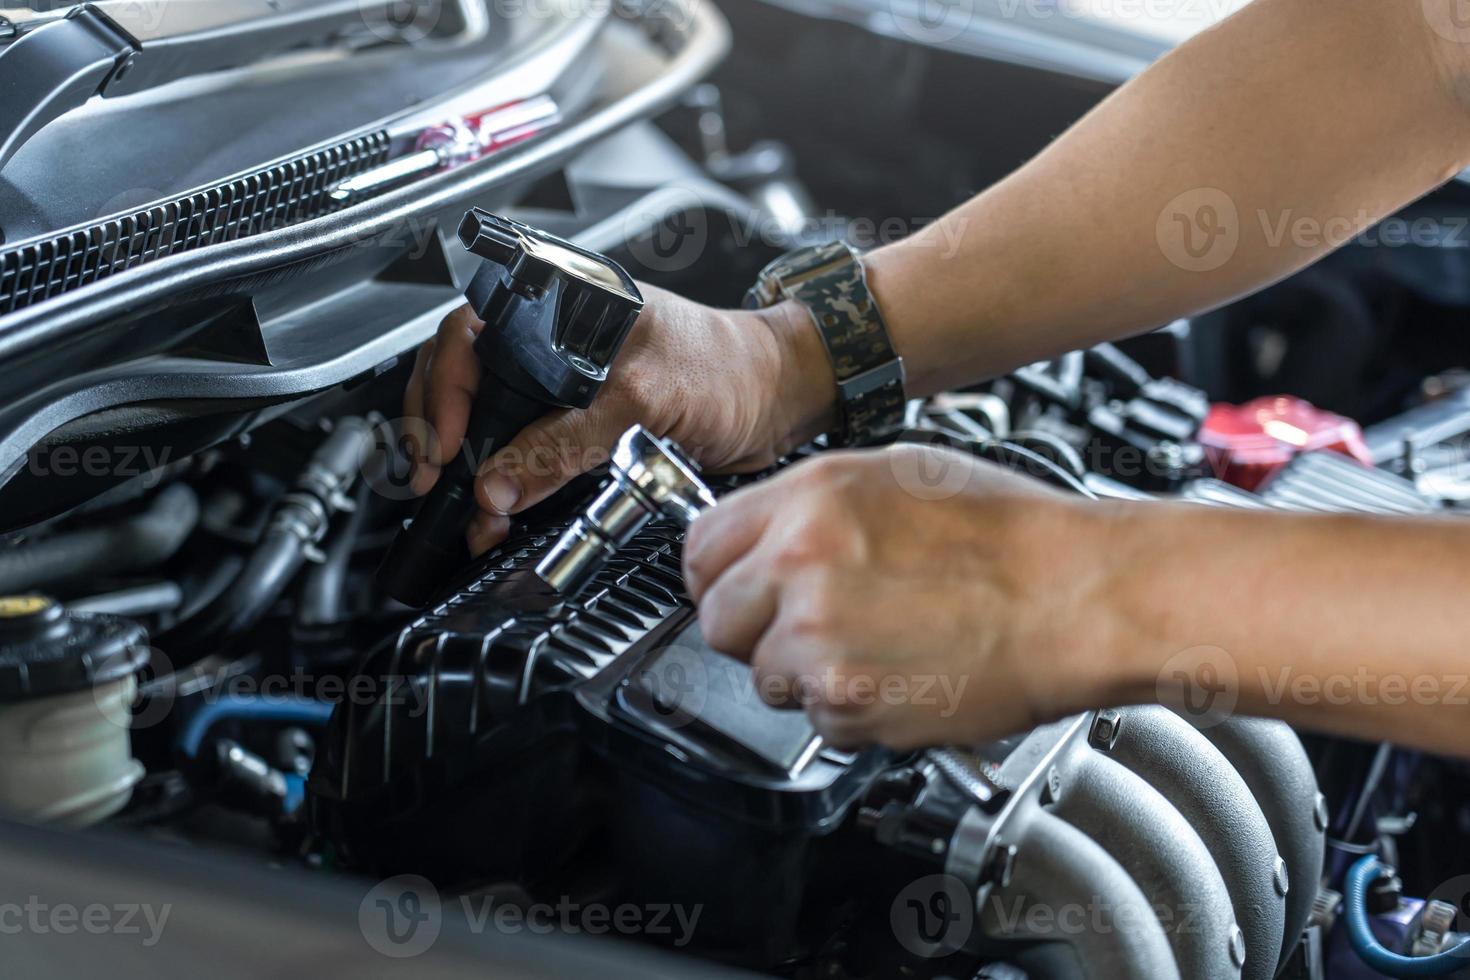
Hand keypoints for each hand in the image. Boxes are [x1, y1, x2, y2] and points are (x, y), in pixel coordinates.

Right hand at [402, 285, 832, 553]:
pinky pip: (526, 447)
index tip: (446, 443)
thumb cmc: (730, 367)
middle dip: (441, 430)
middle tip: (435, 477)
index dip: (445, 387)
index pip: (469, 332)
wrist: (781, 399)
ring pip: (491, 418)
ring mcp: (566, 381)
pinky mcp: (583, 420)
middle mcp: (554, 337)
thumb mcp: (643, 399)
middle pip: (466, 377)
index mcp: (560, 303)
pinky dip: (506, 480)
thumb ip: (568, 439)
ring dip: (471, 464)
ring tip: (470, 507)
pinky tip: (499, 505)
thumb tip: (500, 480)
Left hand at [683, 444, 1124, 749]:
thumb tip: (767, 534)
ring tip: (873, 647)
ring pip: (764, 680)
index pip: (699, 549)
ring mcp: (820, 642)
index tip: (735, 588)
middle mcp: (801, 567)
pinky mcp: (850, 707)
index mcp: (809, 500)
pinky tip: (898, 674)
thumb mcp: (896, 476)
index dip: (718, 575)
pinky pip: (817, 722)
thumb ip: (812, 508)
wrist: (1079, 596)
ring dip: (804, 676)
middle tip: (804, 626)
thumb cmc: (1012, 535)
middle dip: (753, 630)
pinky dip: (849, 711)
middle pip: (716, 622)